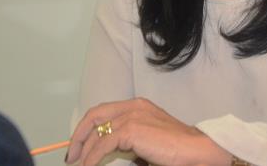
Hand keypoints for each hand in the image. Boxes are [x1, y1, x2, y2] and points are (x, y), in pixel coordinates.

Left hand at [65, 97, 230, 165]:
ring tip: (80, 165)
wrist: (194, 149)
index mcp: (138, 105)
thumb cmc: (177, 148)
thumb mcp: (147, 140)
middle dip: (78, 137)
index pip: (103, 112)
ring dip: (84, 151)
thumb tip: (107, 153)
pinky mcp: (131, 129)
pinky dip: (92, 158)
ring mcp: (132, 116)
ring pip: (97, 133)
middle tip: (72, 156)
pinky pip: (102, 145)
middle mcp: (134, 106)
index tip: (79, 146)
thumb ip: (129, 141)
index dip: (87, 128)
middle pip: (94, 116)